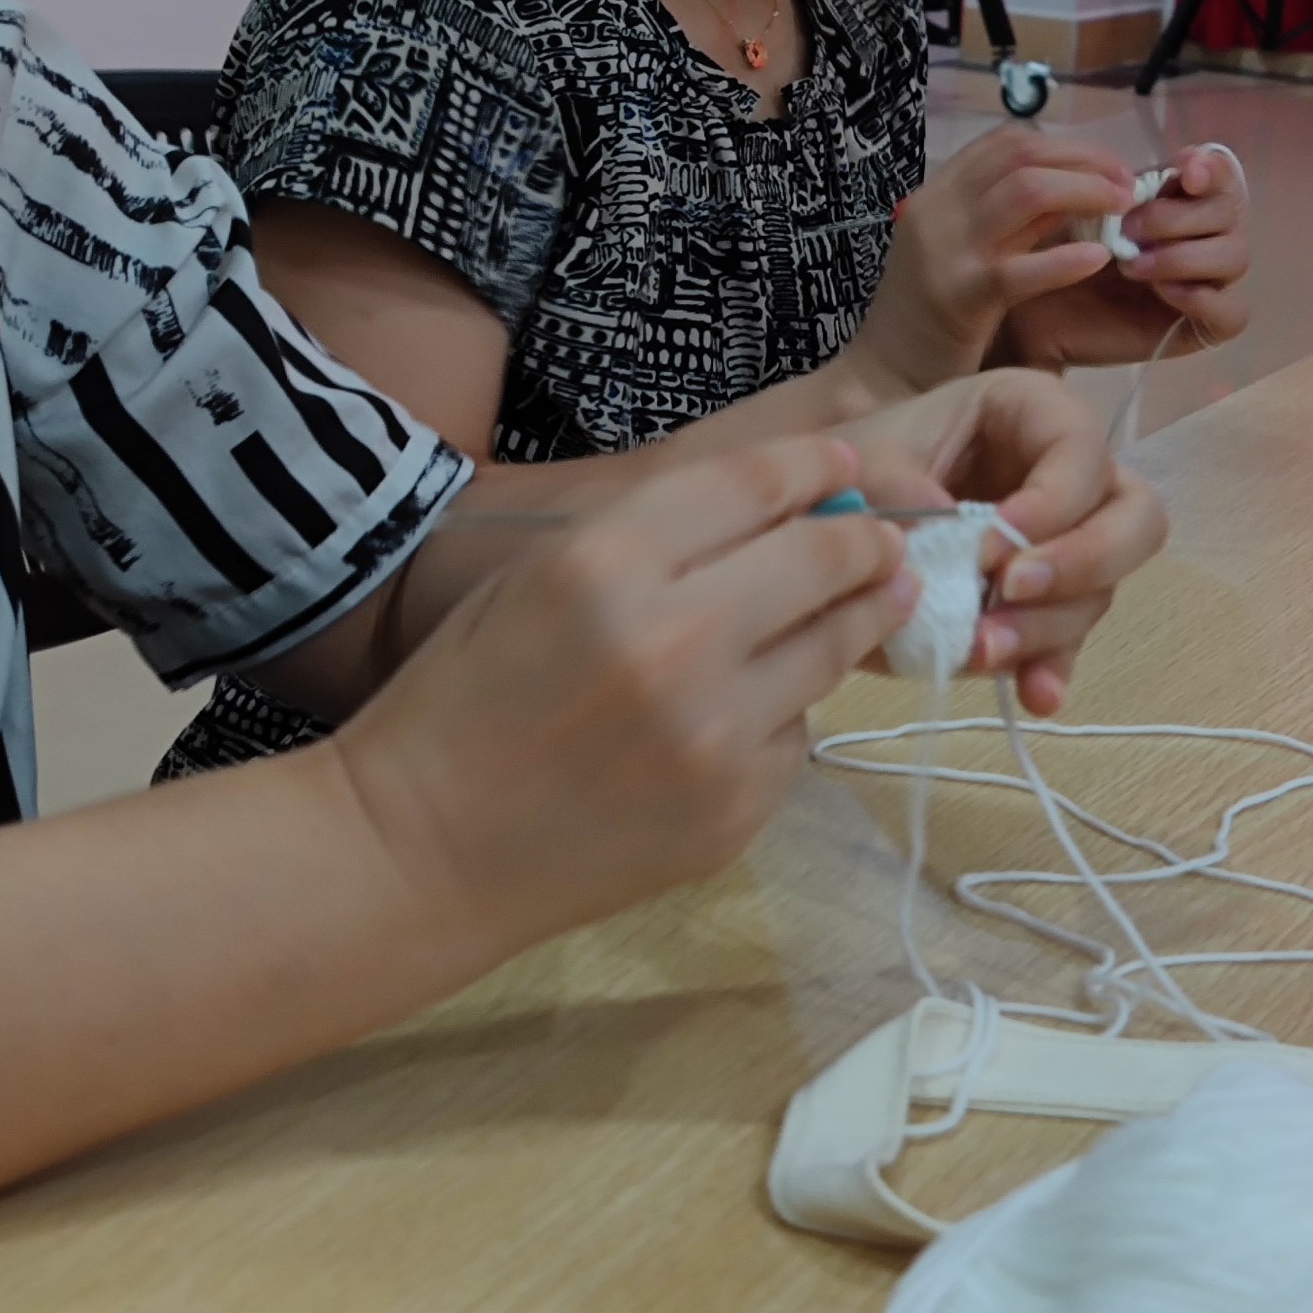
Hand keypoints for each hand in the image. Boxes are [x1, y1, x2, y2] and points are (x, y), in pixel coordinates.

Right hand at [327, 436, 916, 947]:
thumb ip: (661, 538)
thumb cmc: (468, 697)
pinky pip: (795, 735)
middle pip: (821, 559)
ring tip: (879, 600)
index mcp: (607, 562)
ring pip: (832, 649)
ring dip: (861, 617)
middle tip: (886, 540)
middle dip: (867, 540)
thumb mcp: (543, 579)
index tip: (849, 465)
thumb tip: (795, 507)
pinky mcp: (737, 806)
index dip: (818, 464)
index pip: (756, 485)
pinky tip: (750, 714)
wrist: (426, 847)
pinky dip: (784, 715)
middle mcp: (675, 639)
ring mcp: (716, 732)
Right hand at [841, 127, 1135, 394]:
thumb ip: (1006, 222)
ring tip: (1124, 210)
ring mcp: (945, 250)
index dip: (1067, 146)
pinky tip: (1099, 259)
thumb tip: (1078, 193)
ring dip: (1086, 191)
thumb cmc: (931, 321)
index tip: (1108, 166)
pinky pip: (1020, 267)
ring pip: (1026, 192)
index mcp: (938, 194)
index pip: (1006, 142)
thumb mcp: (963, 253)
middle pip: (1022, 156)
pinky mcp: (958, 297)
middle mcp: (938, 210)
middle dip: (1086, 161)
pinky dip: (1066, 258)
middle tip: (1128, 185)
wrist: (882, 379)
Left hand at [851, 368, 1167, 714]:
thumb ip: (895, 484)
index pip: (1081, 448)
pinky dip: (1052, 669)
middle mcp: (1067, 477)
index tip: (990, 551)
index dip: (1053, 502)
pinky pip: (1070, 640)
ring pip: (1102, 588)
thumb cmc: (856, 467)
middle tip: (1009, 591)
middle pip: (1135, 518)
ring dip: (1048, 626)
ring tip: (980, 649)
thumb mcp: (863, 460)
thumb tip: (944, 527)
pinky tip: (1034, 695)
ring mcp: (1064, 546)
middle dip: (1083, 562)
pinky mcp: (1043, 606)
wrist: (829, 527)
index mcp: (1033, 414)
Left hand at [994, 143, 1254, 373]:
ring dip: (1185, 255)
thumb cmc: (1058, 253)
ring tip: (1132, 266)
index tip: (1183, 171)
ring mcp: (1207, 282)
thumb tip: (1152, 175)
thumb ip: (1122, 186)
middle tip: (1129, 228)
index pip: (1220, 176)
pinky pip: (1232, 312)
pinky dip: (1202, 297)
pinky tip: (1162, 292)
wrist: (1034, 311)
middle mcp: (1203, 237)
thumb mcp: (1083, 209)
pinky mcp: (1202, 326)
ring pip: (1235, 257)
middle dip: (1180, 215)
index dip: (1211, 169)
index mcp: (1181, 201)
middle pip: (1230, 213)